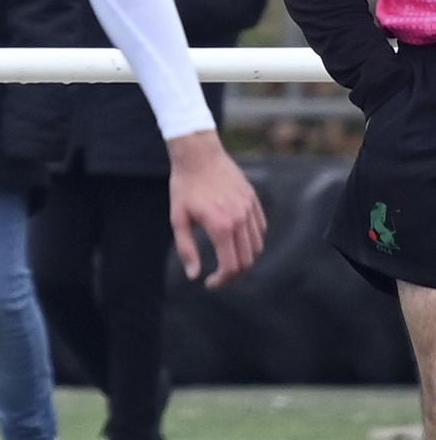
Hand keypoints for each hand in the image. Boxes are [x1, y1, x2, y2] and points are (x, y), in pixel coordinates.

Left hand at [167, 130, 265, 286]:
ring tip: (227, 262)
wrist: (199, 155)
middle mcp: (241, 220)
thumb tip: (194, 275)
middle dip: (233, 275)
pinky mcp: (254, 201)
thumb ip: (187, 249)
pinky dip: (252, 243)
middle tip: (218, 277)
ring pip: (257, 247)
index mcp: (221, 226)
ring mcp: (250, 210)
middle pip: (247, 261)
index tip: (210, 283)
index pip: (231, 266)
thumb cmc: (185, 187)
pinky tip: (236, 243)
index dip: (222, 281)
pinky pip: (261, 230)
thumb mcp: (178, 219)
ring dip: (244, 260)